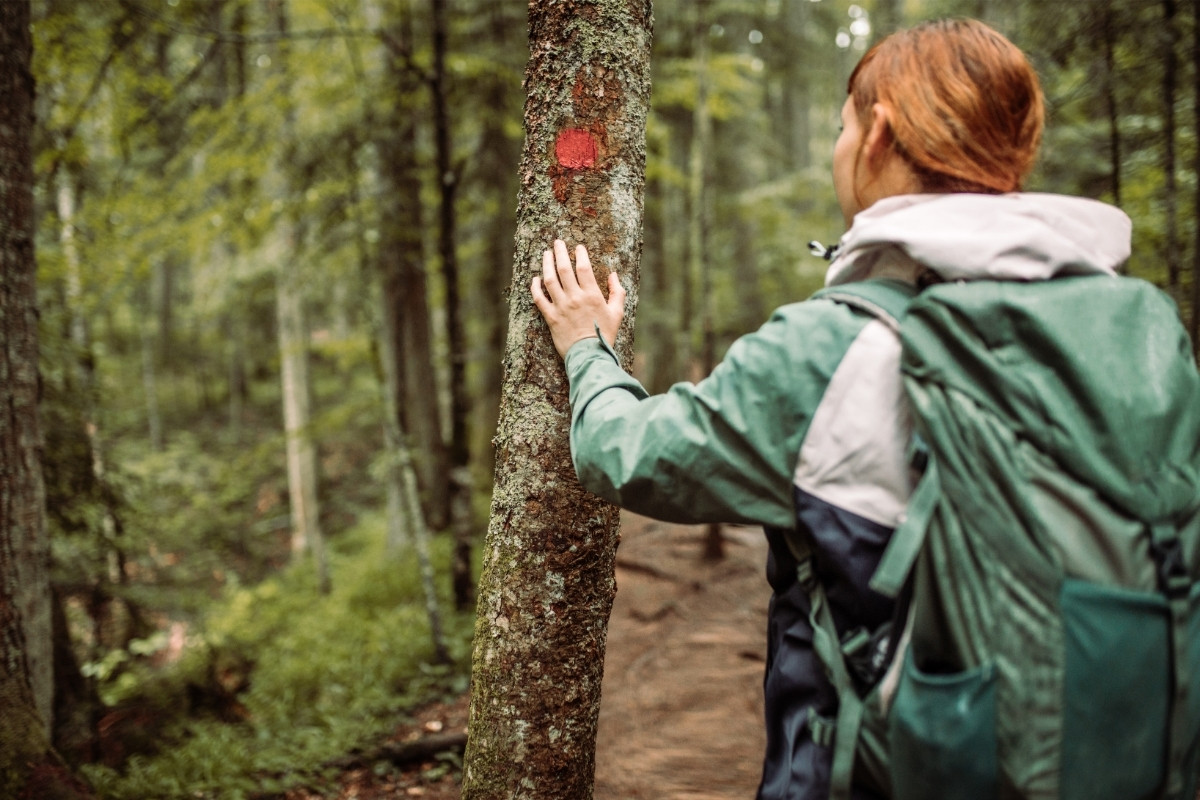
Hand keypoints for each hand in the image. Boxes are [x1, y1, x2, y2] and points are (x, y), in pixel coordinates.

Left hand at [531, 239, 625, 358]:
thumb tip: (613, 275)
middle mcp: (575, 298)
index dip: (579, 254)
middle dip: (560, 252)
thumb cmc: (605, 335)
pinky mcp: (551, 318)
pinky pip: (539, 299)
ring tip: (546, 254)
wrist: (590, 355)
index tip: (577, 247)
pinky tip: (535, 279)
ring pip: (550, 280)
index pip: (583, 268)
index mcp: (592, 295)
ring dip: (547, 264)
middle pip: (564, 269)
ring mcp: (561, 307)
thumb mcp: (618, 313)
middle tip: (557, 242)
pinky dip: (535, 287)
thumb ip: (618, 292)